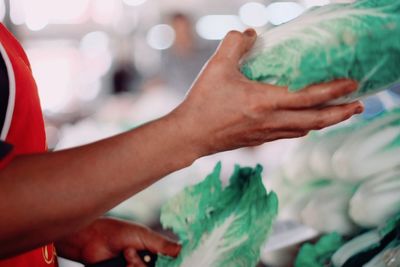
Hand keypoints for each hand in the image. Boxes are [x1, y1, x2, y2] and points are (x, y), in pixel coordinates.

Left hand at [55, 218, 179, 266]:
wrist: (92, 241)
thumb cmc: (117, 232)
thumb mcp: (144, 236)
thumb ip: (164, 245)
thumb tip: (182, 250)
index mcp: (153, 251)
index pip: (169, 261)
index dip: (171, 262)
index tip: (168, 261)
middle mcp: (146, 262)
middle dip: (144, 264)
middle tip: (134, 254)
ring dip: (137, 266)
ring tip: (125, 255)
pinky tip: (122, 262)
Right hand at [171, 29, 362, 155]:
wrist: (189, 135)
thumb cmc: (203, 102)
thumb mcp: (216, 66)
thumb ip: (235, 43)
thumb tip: (251, 33)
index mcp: (264, 101)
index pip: (309, 97)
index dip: (334, 90)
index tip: (352, 84)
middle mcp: (271, 120)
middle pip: (316, 121)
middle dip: (341, 114)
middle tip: (359, 105)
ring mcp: (267, 134)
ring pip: (306, 130)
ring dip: (326, 122)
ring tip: (339, 114)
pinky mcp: (259, 141)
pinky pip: (290, 135)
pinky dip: (306, 128)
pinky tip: (306, 124)